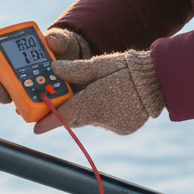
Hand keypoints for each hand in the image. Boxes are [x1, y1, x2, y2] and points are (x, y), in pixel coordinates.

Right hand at [0, 27, 92, 103]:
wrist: (79, 60)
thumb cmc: (63, 47)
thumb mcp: (62, 40)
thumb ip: (58, 39)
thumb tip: (52, 41)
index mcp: (15, 60)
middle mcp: (18, 79)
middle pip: (2, 89)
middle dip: (1, 93)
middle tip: (5, 93)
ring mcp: (31, 93)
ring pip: (18, 103)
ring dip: (19, 103)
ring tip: (25, 102)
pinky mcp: (45, 103)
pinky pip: (39, 111)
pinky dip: (39, 112)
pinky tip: (44, 110)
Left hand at [34, 50, 163, 135]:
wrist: (158, 80)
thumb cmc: (126, 68)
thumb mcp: (99, 65)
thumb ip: (75, 70)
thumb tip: (54, 69)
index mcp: (95, 100)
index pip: (66, 114)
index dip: (49, 122)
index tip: (35, 129)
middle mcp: (103, 117)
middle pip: (76, 118)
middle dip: (66, 112)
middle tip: (58, 104)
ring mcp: (114, 125)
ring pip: (91, 120)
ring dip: (88, 110)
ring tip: (97, 93)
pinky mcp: (123, 128)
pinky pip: (106, 123)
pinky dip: (103, 114)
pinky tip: (112, 100)